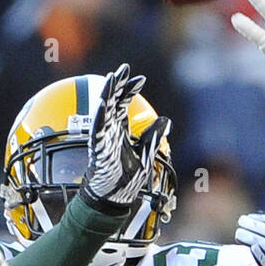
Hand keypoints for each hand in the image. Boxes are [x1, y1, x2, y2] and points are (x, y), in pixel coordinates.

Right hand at [78, 64, 150, 212]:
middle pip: (112, 102)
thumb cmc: (128, 178)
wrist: (115, 197)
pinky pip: (98, 130)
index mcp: (120, 130)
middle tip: (124, 68)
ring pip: (103, 112)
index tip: (140, 78)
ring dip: (107, 95)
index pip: (123, 104)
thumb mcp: (147, 153)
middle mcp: (110, 131)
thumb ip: (153, 136)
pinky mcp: (99, 149)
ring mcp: (103, 139)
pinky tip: (103, 104)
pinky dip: (100, 117)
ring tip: (112, 79)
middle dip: (117, 84)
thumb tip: (166, 120)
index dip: (130, 89)